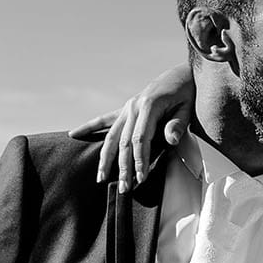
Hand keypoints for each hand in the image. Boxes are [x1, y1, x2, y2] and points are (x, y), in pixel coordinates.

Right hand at [68, 63, 193, 192]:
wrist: (181, 74)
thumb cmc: (187, 93)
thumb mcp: (188, 108)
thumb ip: (178, 124)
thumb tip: (170, 140)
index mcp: (149, 106)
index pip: (140, 139)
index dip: (139, 160)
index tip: (140, 178)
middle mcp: (133, 106)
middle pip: (123, 142)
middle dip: (122, 167)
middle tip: (124, 188)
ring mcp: (127, 107)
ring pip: (111, 136)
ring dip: (105, 158)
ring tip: (100, 177)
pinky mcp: (126, 108)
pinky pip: (104, 119)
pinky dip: (89, 126)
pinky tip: (74, 134)